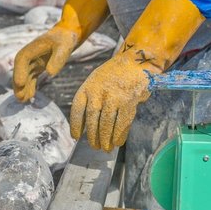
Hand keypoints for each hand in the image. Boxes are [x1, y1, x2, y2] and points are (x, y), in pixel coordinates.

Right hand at [13, 26, 79, 100]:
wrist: (67, 35)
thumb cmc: (65, 39)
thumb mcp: (64, 47)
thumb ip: (57, 59)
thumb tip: (50, 73)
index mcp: (31, 49)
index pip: (21, 60)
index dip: (19, 72)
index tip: (19, 83)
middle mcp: (28, 56)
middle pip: (20, 71)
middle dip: (19, 85)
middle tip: (20, 98)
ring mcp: (32, 62)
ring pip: (24, 77)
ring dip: (23, 88)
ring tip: (23, 101)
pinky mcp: (37, 67)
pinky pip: (31, 78)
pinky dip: (30, 87)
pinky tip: (31, 96)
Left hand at [69, 0, 203, 150]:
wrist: (135, 62)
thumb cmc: (112, 75)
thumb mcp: (95, 81)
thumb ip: (89, 99)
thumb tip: (84, 125)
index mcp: (88, 87)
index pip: (77, 109)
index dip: (76, 125)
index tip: (76, 137)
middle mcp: (99, 92)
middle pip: (93, 120)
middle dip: (93, 136)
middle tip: (94, 147)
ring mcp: (114, 97)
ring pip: (107, 124)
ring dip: (106, 139)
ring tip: (105, 148)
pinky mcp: (129, 101)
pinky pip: (123, 122)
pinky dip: (120, 135)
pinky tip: (118, 142)